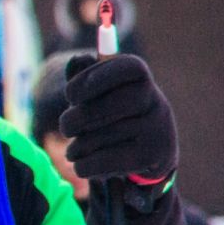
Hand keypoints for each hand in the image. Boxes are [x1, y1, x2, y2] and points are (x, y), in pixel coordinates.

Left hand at [59, 54, 176, 184]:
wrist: (147, 157)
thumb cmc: (113, 119)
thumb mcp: (99, 96)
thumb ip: (86, 78)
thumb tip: (78, 60)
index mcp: (143, 81)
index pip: (128, 67)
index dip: (95, 77)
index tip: (70, 95)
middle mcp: (157, 102)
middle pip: (111, 104)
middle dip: (77, 118)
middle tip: (65, 127)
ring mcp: (158, 130)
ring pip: (102, 136)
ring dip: (77, 147)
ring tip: (74, 150)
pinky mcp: (153, 157)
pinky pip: (106, 160)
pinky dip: (84, 165)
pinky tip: (82, 164)